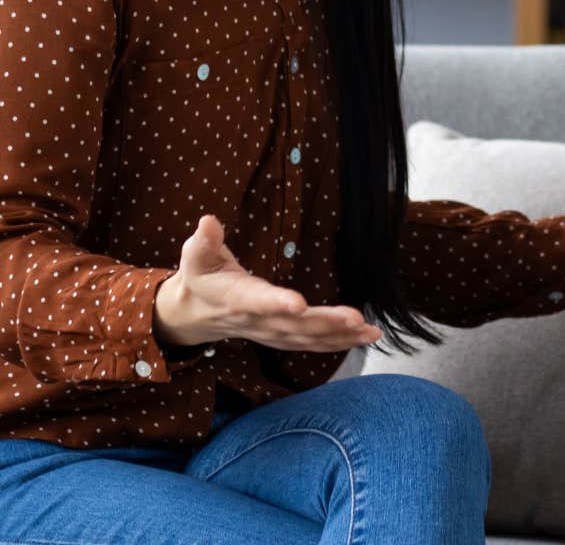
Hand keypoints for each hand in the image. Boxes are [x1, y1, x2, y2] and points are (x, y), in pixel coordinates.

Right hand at [154, 214, 382, 352]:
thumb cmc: (200, 278)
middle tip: (355, 319)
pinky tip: (365, 337)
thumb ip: (204, 242)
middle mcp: (257, 320)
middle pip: (294, 325)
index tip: (299, 304)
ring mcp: (272, 332)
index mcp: (236, 298)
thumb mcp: (195, 257)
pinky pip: (313, 343)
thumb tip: (209, 221)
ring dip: (340, 335)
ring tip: (369, 331)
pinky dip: (339, 342)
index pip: (257, 301)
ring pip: (308, 338)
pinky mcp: (283, 337)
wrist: (195, 315)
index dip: (276, 303)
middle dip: (325, 323)